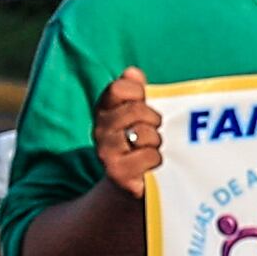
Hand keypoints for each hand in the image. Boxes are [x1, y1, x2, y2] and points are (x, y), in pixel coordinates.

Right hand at [96, 68, 164, 198]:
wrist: (132, 184)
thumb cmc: (139, 142)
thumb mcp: (138, 114)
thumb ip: (136, 90)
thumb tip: (132, 72)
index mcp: (103, 110)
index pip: (117, 89)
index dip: (138, 92)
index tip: (145, 100)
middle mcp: (100, 130)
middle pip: (135, 111)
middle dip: (154, 119)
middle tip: (156, 129)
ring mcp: (106, 152)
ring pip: (144, 134)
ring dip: (157, 141)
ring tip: (153, 147)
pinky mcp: (117, 173)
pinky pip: (149, 155)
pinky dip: (157, 159)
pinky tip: (152, 163)